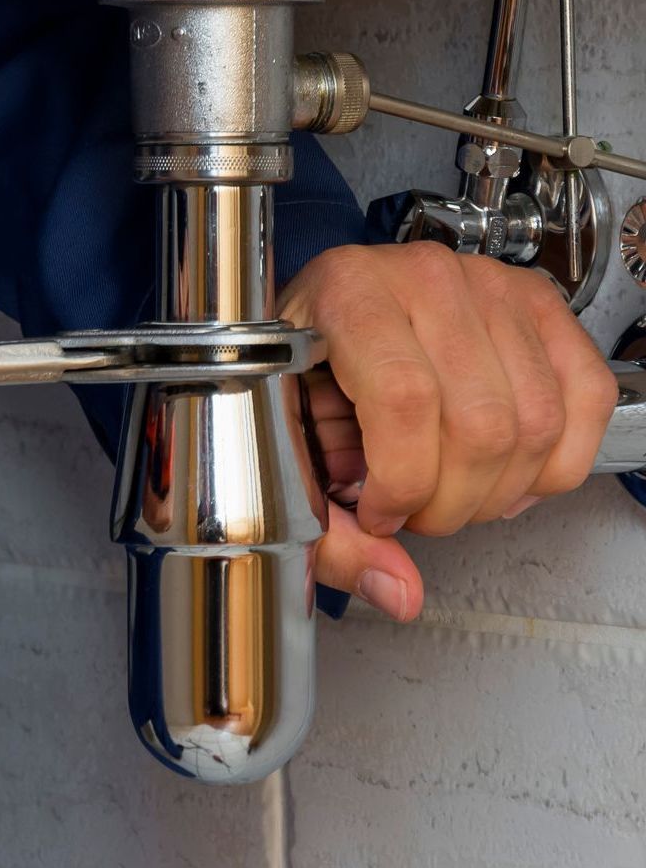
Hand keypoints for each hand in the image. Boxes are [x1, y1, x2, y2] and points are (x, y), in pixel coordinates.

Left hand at [279, 243, 618, 621]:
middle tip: (415, 512)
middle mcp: (423, 277)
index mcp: (347, 294)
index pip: (406, 400)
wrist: (321, 312)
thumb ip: (326, 528)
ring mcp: (489, 285)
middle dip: (451, 501)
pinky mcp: (537, 303)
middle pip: (480, 422)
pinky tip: (508, 475)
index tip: (379, 511)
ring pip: (537, 420)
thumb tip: (395, 590)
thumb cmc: (298, 365)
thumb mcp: (282, 441)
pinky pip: (585, 396)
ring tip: (452, 492)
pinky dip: (558, 461)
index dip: (402, 481)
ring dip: (501, 490)